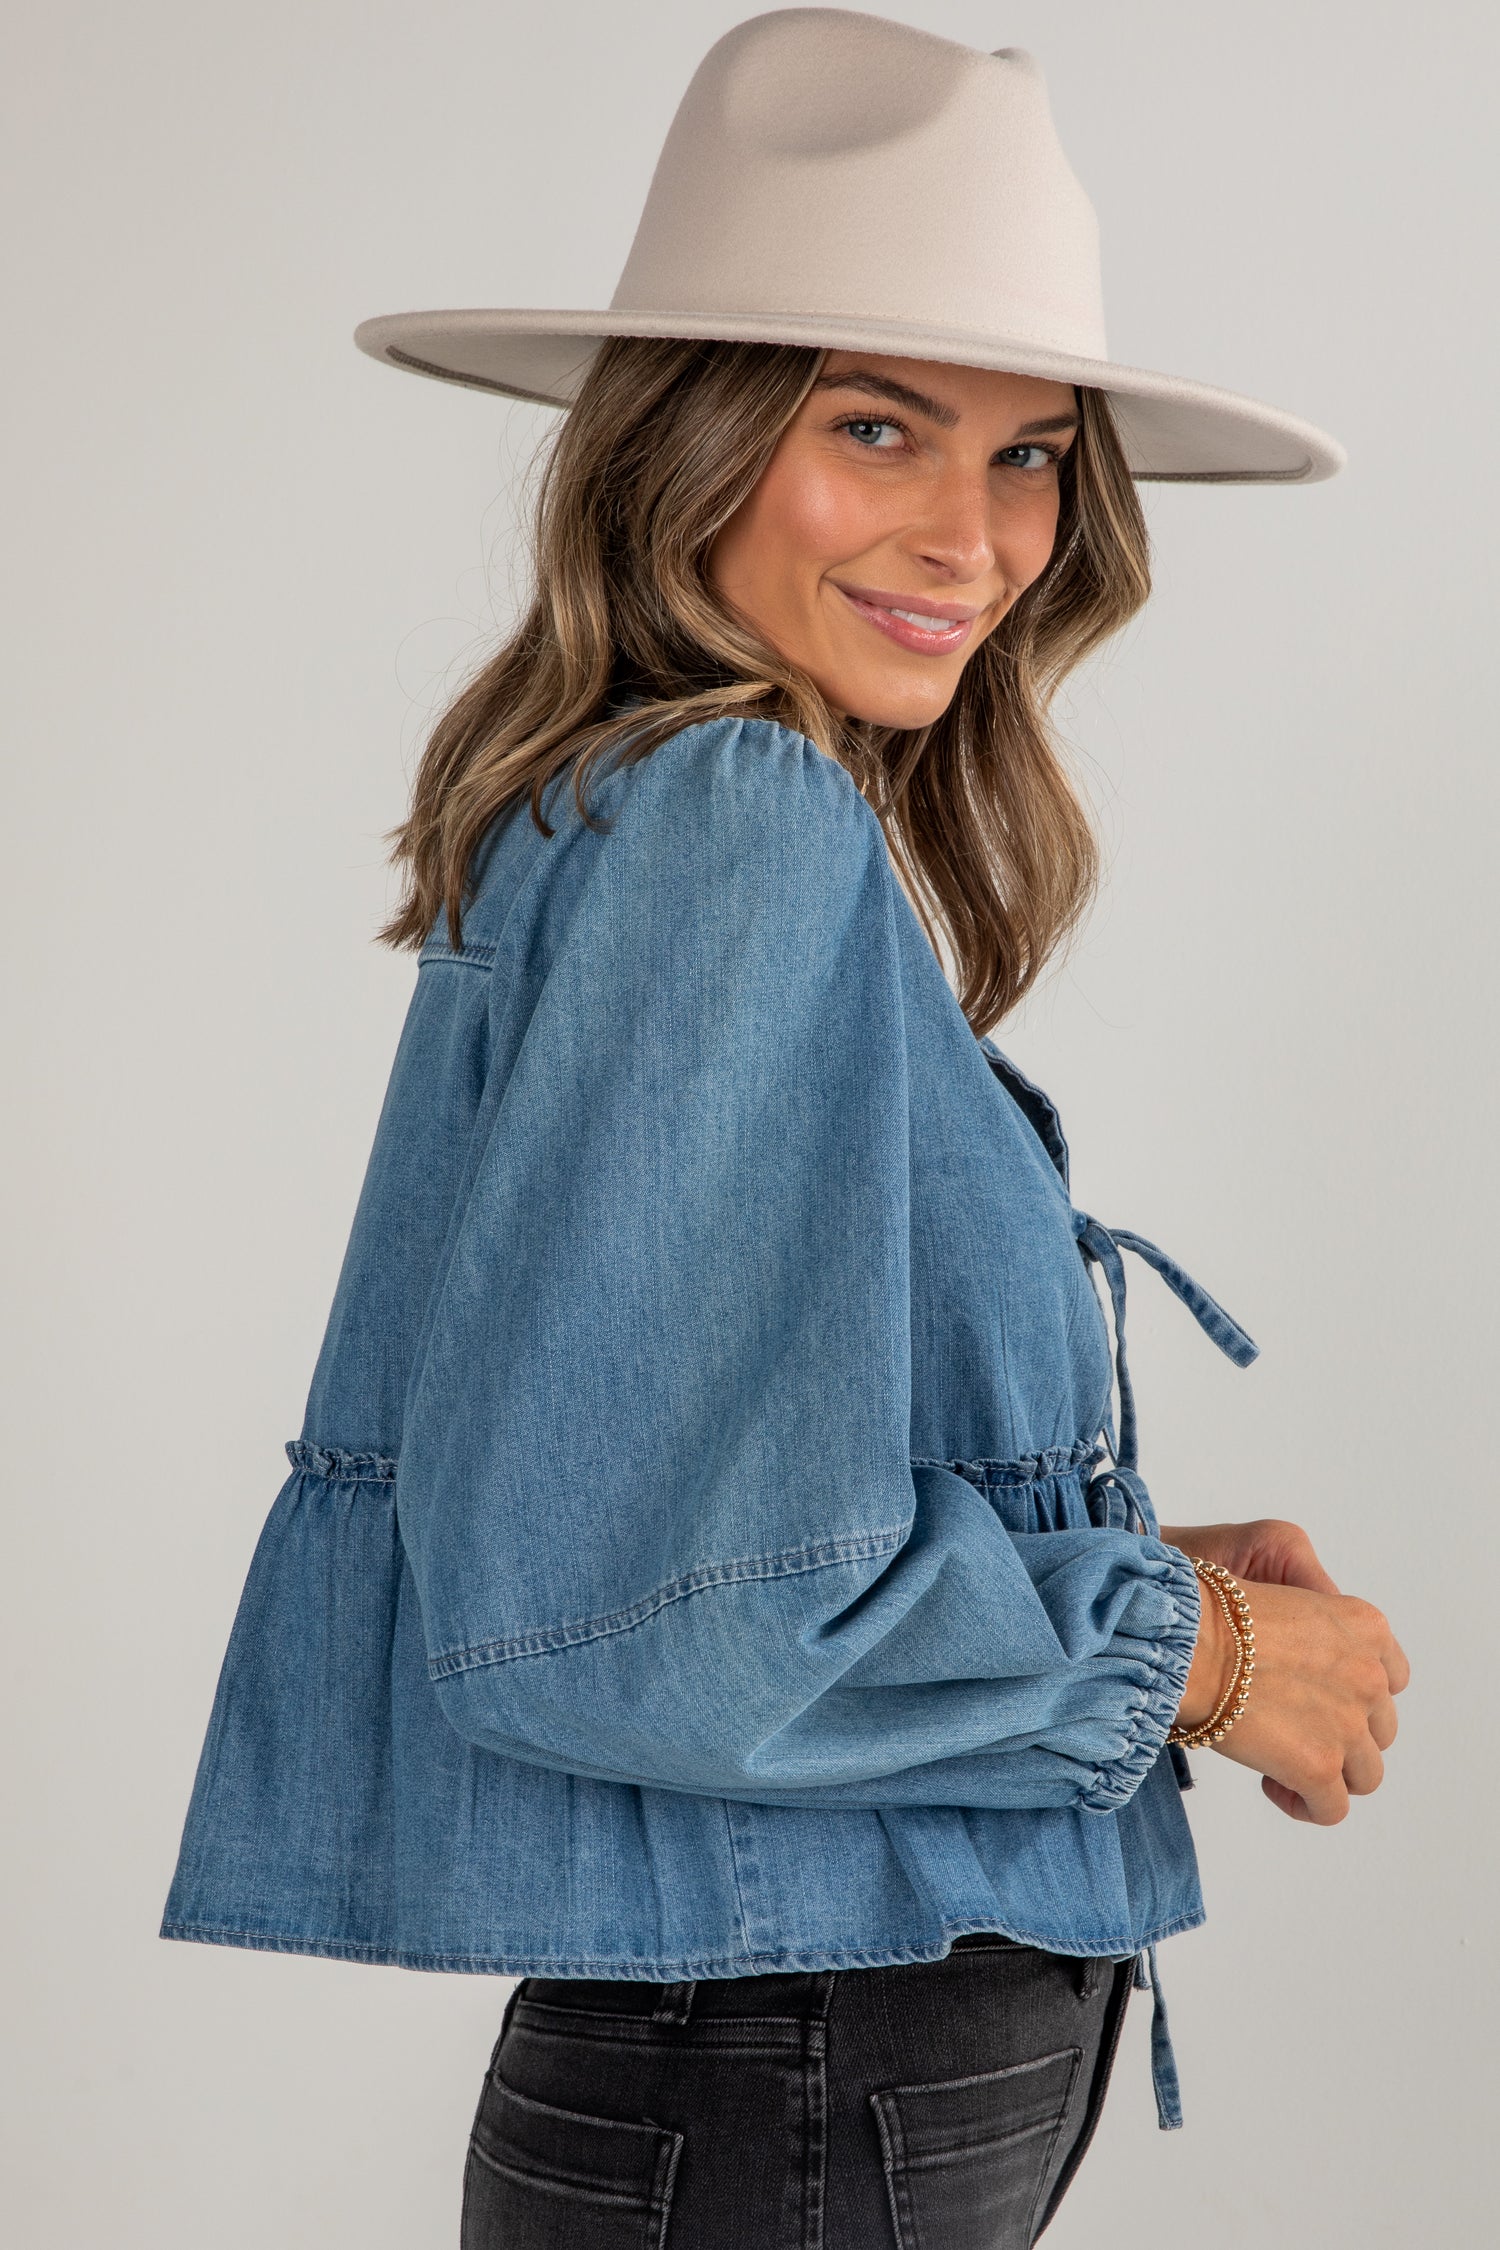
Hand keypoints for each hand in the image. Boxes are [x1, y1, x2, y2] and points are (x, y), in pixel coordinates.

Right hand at [1160, 1519, 1409, 1825]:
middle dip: (1342, 1736)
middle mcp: (1369, 1676)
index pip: (1391, 1676)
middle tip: (1294, 1732)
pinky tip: (1275, 1787)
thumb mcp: (1285, 1599)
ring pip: (1365, 1774)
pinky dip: (1307, 1806)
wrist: (1190, 1642)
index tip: (1320, 1699)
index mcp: (1364, 1626)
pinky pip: (1331, 1809)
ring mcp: (1349, 1725)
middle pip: (1379, 1728)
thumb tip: (1303, 1669)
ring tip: (1285, 1767)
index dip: (1356, 1695)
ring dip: (1330, 1774)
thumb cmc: (1215, 1616)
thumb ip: (1316, 1636)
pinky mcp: (1320, 1766)